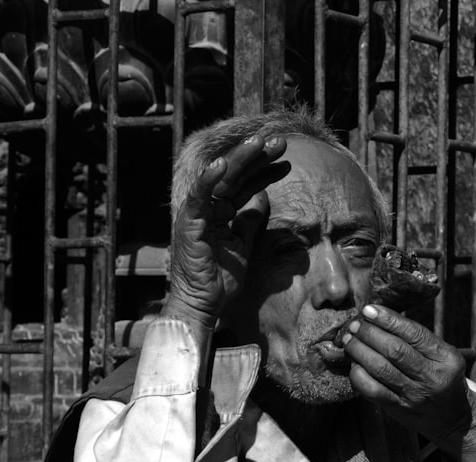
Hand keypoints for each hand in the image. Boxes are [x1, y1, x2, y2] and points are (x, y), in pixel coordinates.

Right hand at [166, 134, 289, 330]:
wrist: (204, 304)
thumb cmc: (220, 279)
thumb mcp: (244, 245)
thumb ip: (251, 221)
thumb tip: (263, 198)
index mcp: (222, 212)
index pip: (246, 185)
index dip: (265, 172)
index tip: (286, 162)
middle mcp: (209, 208)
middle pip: (236, 175)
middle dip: (258, 157)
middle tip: (281, 142)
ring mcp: (198, 213)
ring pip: (220, 178)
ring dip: (240, 158)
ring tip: (260, 142)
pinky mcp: (188, 223)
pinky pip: (198, 197)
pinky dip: (208, 180)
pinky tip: (223, 164)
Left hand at [342, 305, 472, 444]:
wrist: (453, 418)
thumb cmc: (442, 378)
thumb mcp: (442, 356)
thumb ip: (417, 339)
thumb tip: (379, 316)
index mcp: (446, 358)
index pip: (414, 333)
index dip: (388, 319)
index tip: (369, 309)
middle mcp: (432, 377)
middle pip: (395, 350)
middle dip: (369, 333)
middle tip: (354, 325)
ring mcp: (415, 395)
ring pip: (381, 368)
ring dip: (359, 351)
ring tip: (349, 340)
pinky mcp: (399, 410)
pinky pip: (373, 391)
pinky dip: (358, 375)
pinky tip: (353, 364)